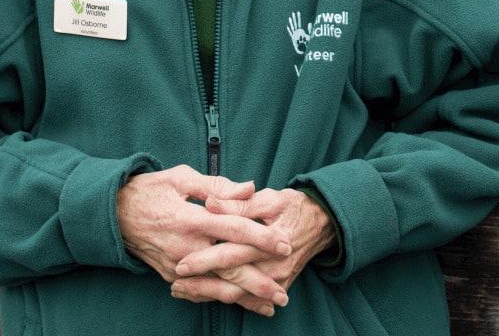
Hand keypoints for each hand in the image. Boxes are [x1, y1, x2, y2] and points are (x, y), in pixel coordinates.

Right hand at [117, 165, 291, 311]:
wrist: (112, 214)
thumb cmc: (150, 190)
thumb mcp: (182, 178)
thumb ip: (218, 186)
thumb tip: (250, 187)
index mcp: (192, 218)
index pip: (235, 229)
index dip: (262, 238)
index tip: (284, 245)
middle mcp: (185, 246)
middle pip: (229, 267)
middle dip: (259, 283)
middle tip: (283, 294)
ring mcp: (176, 264)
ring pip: (216, 286)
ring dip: (243, 298)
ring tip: (268, 307)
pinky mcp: (169, 275)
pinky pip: (198, 290)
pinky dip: (220, 298)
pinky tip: (238, 303)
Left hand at [171, 188, 335, 312]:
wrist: (323, 223)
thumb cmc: (292, 207)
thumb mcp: (269, 198)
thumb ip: (238, 202)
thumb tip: (210, 202)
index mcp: (271, 240)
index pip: (233, 253)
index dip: (206, 259)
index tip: (181, 262)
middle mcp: (275, 265)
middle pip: (233, 282)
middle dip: (201, 285)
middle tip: (174, 284)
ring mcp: (278, 279)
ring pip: (238, 295)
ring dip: (208, 295)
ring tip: (181, 291)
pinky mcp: (279, 286)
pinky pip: (249, 300)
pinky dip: (225, 299)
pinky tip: (202, 296)